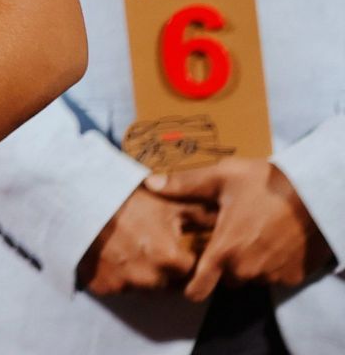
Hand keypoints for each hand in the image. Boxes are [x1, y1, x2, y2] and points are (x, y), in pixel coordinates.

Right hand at [76, 185, 211, 294]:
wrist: (79, 199)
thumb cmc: (129, 200)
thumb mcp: (170, 204)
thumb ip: (203, 217)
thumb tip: (228, 221)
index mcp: (173, 261)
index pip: (192, 272)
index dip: (185, 258)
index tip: (175, 245)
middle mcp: (152, 280)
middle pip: (168, 283)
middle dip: (164, 269)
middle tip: (150, 245)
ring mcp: (126, 285)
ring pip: (143, 287)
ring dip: (141, 273)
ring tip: (129, 248)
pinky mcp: (102, 287)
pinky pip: (116, 287)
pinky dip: (116, 276)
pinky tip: (111, 256)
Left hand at [145, 160, 336, 301]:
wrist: (315, 194)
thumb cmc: (266, 184)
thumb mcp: (221, 177)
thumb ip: (184, 185)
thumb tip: (150, 183)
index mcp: (224, 251)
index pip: (199, 288)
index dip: (190, 285)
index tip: (188, 274)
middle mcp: (247, 271)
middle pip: (224, 278)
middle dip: (222, 262)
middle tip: (227, 235)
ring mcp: (273, 276)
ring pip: (249, 277)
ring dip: (247, 262)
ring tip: (250, 232)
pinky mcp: (294, 276)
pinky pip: (273, 275)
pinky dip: (270, 263)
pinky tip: (272, 239)